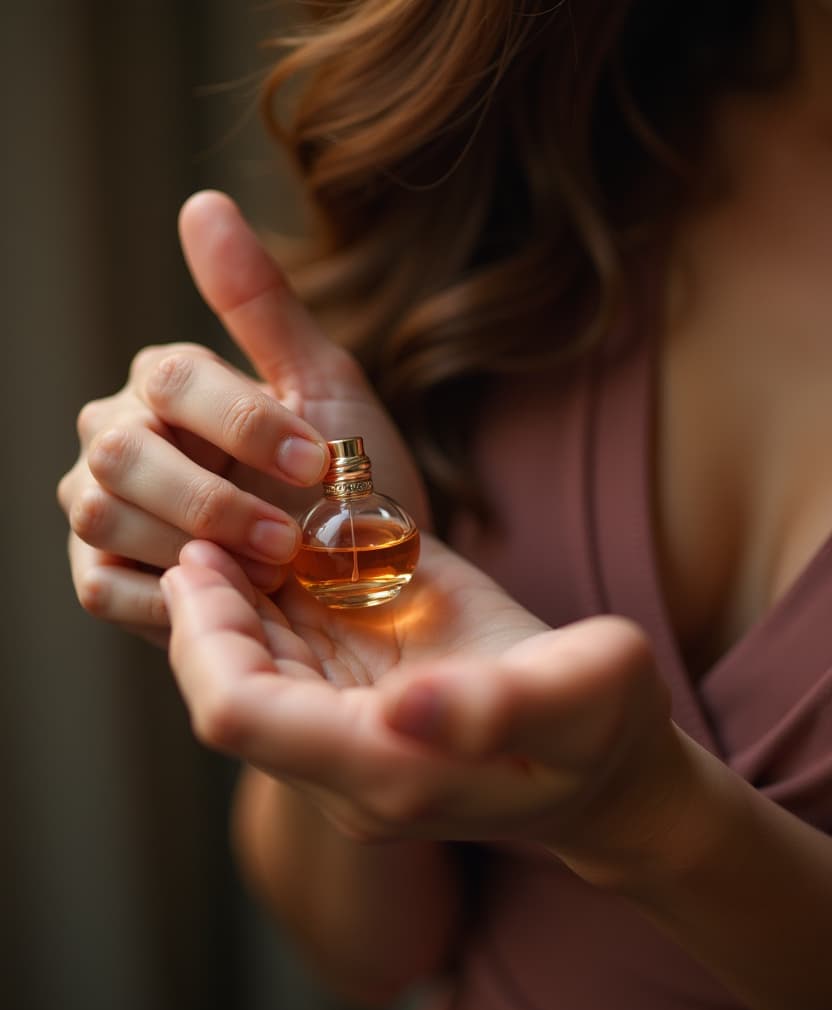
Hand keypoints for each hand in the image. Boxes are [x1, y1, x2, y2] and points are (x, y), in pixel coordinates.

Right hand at [57, 191, 428, 644]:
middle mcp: (122, 437)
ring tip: (270, 573)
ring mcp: (104, 508)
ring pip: (99, 513)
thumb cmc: (348, 476)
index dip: (246, 424)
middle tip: (289, 541)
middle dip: (213, 501)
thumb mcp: (325, 385)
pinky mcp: (105, 577)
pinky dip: (163, 596)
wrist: (362, 575)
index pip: (174, 382)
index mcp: (169, 384)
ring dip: (191, 547)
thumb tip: (202, 201)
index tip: (318, 464)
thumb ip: (261, 304)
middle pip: (121, 452)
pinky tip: (228, 597)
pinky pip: (100, 584)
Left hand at [161, 538, 684, 871]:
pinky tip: (275, 566)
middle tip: (208, 529)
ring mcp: (345, 758)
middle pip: (224, 697)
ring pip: (242, 685)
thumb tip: (400, 711)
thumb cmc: (605, 723)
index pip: (239, 713)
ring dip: (225, 612)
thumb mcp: (585, 695)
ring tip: (231, 537)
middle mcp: (347, 778)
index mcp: (389, 773)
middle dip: (202, 614)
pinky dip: (262, 619)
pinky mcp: (353, 730)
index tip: (204, 551)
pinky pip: (279, 677)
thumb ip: (500, 707)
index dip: (202, 634)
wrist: (607, 764)